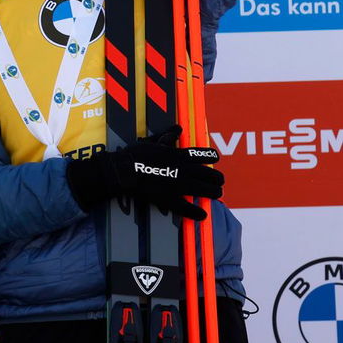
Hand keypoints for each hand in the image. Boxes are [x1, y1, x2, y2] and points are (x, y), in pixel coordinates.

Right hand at [65, 127, 222, 220]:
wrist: (123, 171)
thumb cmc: (135, 155)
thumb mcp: (152, 141)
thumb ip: (167, 135)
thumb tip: (178, 128)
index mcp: (178, 155)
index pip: (202, 155)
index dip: (212, 157)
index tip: (216, 159)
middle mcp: (183, 170)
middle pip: (208, 174)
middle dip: (217, 178)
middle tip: (220, 181)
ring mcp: (178, 186)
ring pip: (204, 190)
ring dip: (214, 193)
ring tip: (217, 195)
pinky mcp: (170, 199)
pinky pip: (188, 208)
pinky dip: (197, 212)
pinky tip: (202, 214)